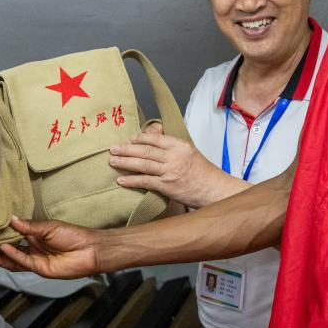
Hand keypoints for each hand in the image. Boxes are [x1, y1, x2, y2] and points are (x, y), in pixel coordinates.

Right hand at [0, 216, 101, 278]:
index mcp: (36, 234)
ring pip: (13, 257)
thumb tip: (11, 219)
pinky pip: (22, 262)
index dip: (4, 231)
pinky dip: (11, 256)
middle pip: (12, 246)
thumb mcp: (49, 227)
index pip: (16, 233)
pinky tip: (2, 248)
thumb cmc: (73, 235)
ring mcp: (35, 258)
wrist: (89, 250)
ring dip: (0, 253)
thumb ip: (29, 226)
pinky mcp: (38, 268)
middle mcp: (33, 246)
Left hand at [109, 132, 246, 207]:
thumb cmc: (204, 173)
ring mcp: (170, 171)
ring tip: (112, 160)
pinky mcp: (167, 186)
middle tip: (113, 148)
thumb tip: (155, 140)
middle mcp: (174, 156)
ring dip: (125, 162)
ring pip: (142, 164)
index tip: (130, 138)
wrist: (214, 189)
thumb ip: (173, 147)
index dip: (140, 138)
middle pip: (145, 150)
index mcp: (180, 145)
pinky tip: (121, 180)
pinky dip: (131, 180)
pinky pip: (145, 181)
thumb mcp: (190, 153)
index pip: (156, 138)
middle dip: (127, 149)